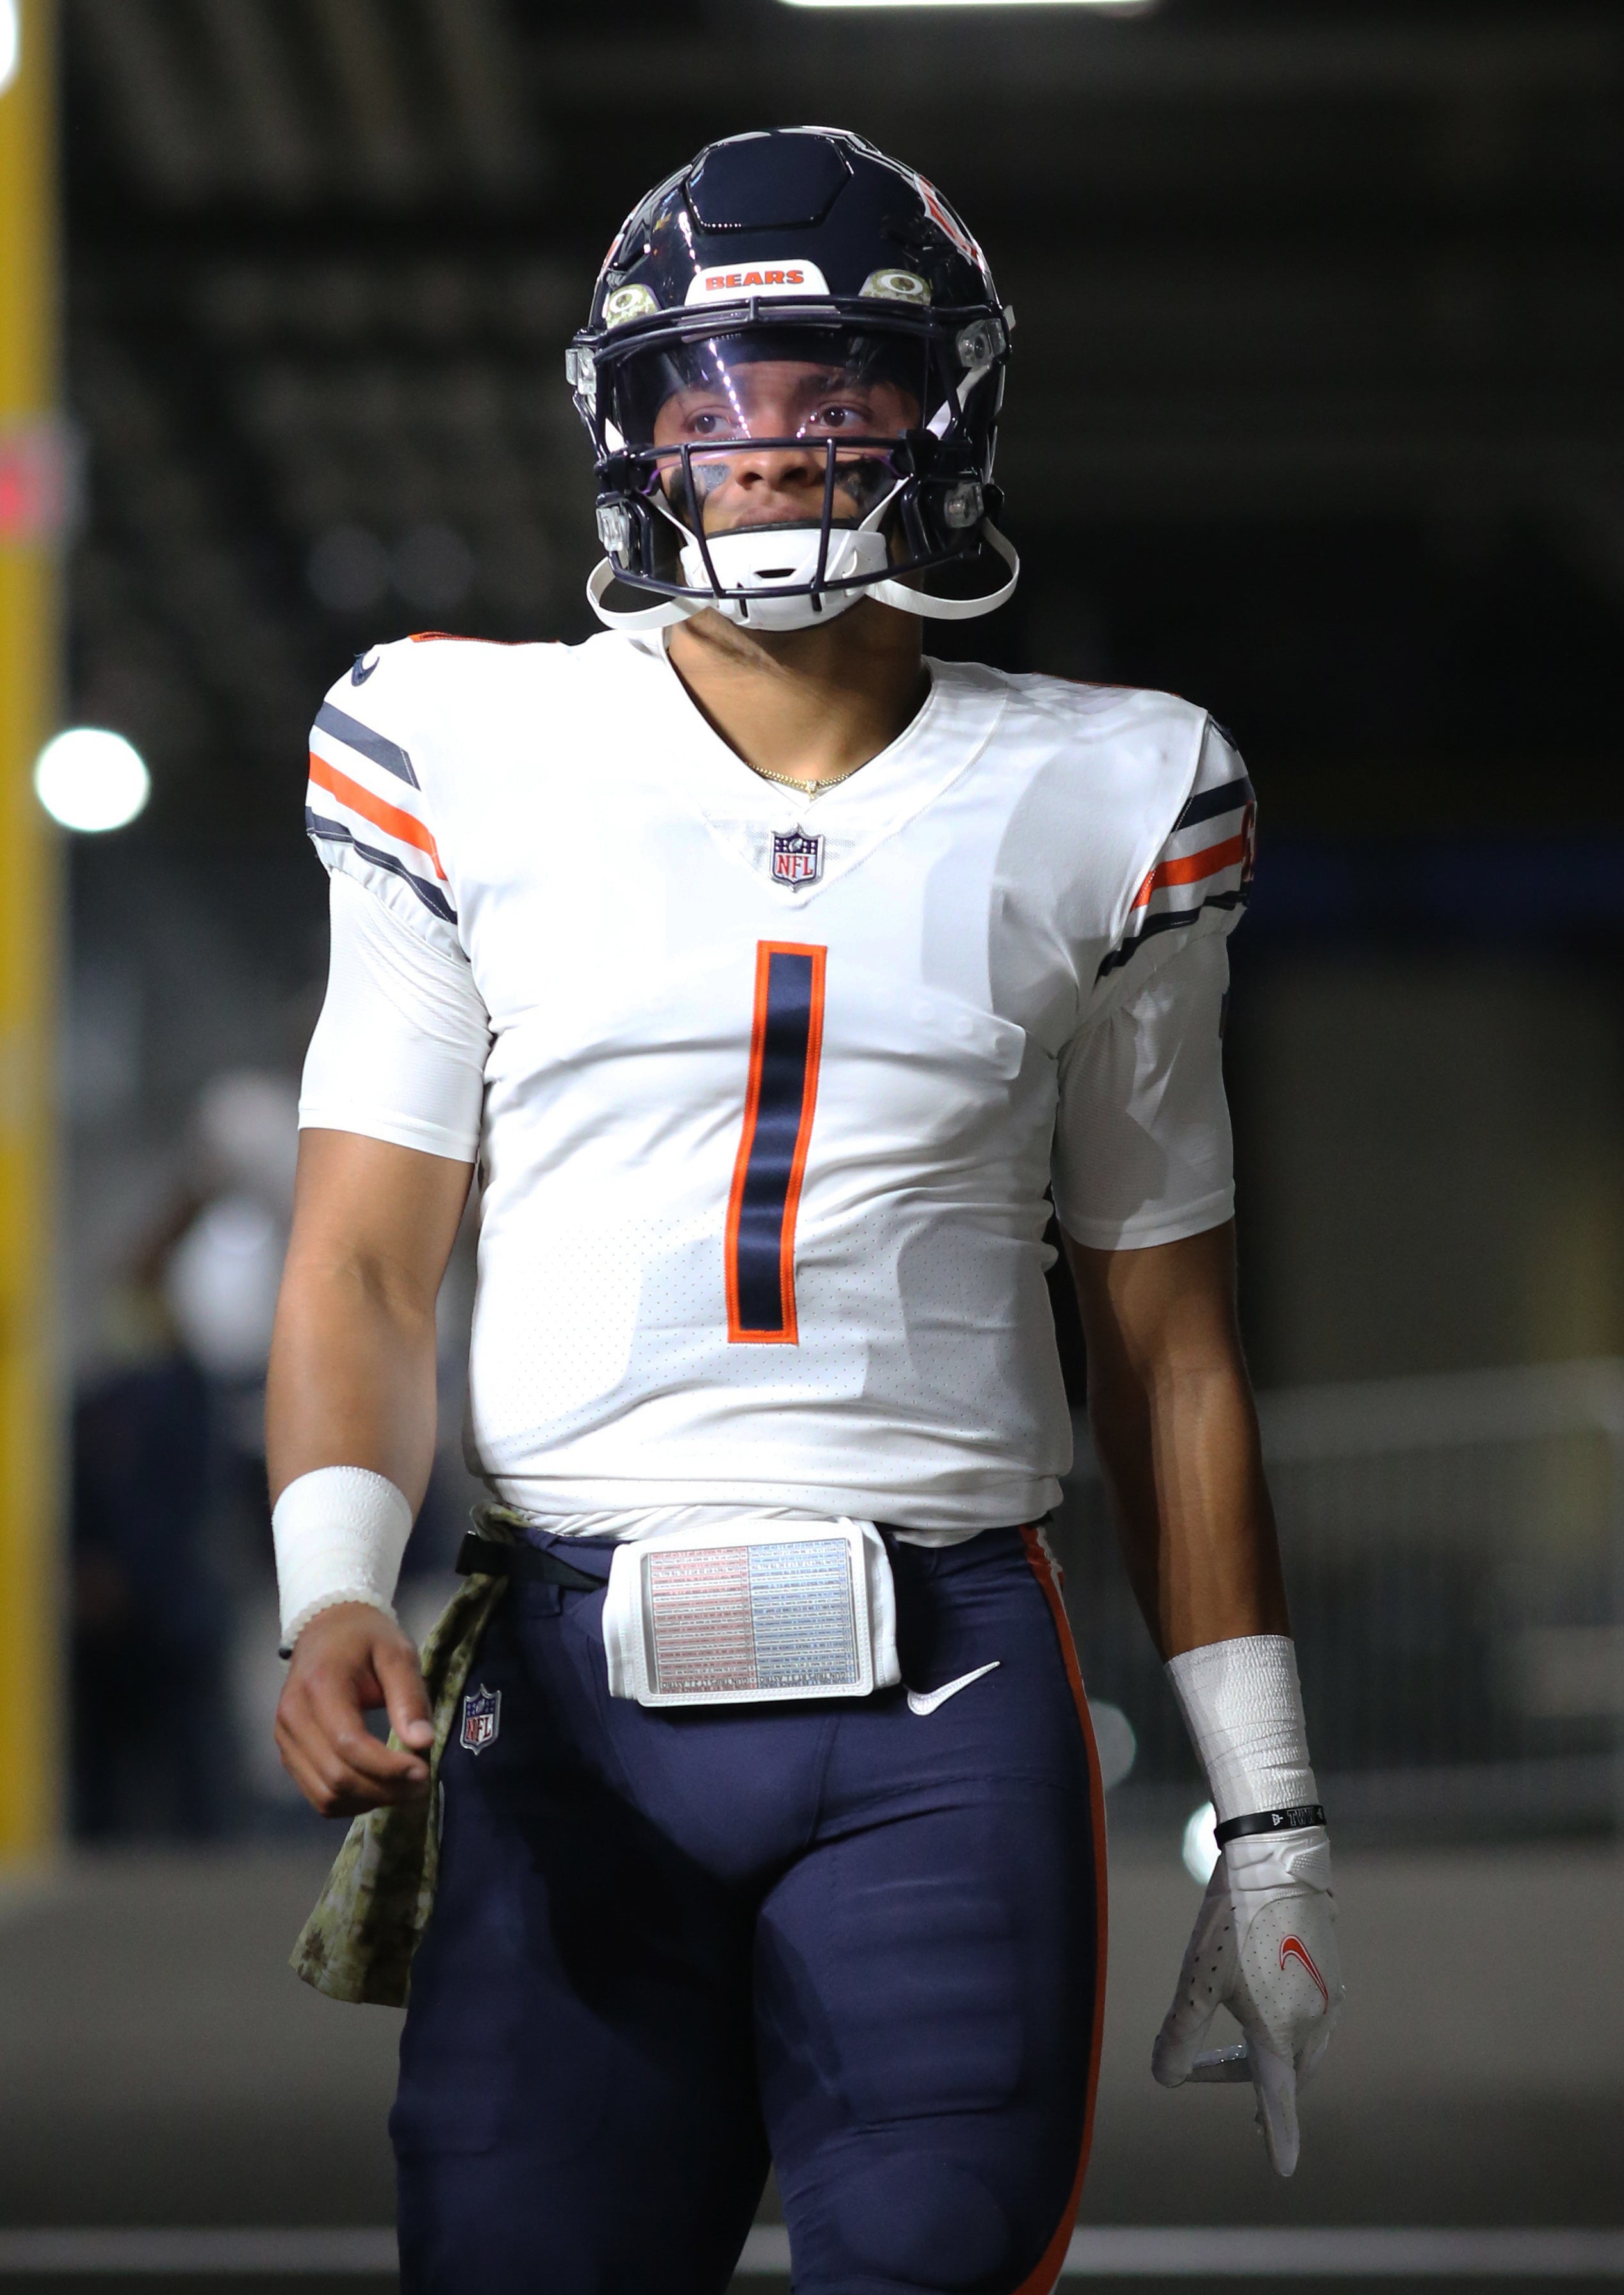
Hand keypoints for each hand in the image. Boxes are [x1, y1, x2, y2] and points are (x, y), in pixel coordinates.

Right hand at [275, 1602, 434, 1818]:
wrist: (326, 1628)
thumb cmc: (366, 1638)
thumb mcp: (397, 1653)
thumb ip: (410, 1696)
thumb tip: (423, 1743)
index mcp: (319, 1685)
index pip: (348, 1743)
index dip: (387, 1767)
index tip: (423, 1771)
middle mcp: (293, 1716)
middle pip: (336, 1776)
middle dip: (384, 1790)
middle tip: (421, 1785)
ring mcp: (285, 1738)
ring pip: (325, 1795)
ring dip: (368, 1801)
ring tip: (403, 1789)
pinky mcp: (288, 1753)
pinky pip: (317, 1795)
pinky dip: (350, 1801)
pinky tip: (378, 1787)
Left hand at [1152, 1825, 1343, 2175]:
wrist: (1278, 1857)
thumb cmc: (1234, 1920)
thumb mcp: (1196, 1980)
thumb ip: (1178, 2036)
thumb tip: (1163, 2079)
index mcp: (1281, 2035)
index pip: (1278, 2100)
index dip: (1278, 2136)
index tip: (1280, 2169)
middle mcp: (1313, 2023)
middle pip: (1285, 2074)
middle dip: (1254, 2088)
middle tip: (1223, 2090)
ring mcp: (1327, 1996)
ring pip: (1300, 2046)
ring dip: (1267, 2058)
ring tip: (1236, 2060)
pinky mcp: (1330, 1968)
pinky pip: (1311, 2017)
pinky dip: (1285, 2029)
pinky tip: (1262, 2007)